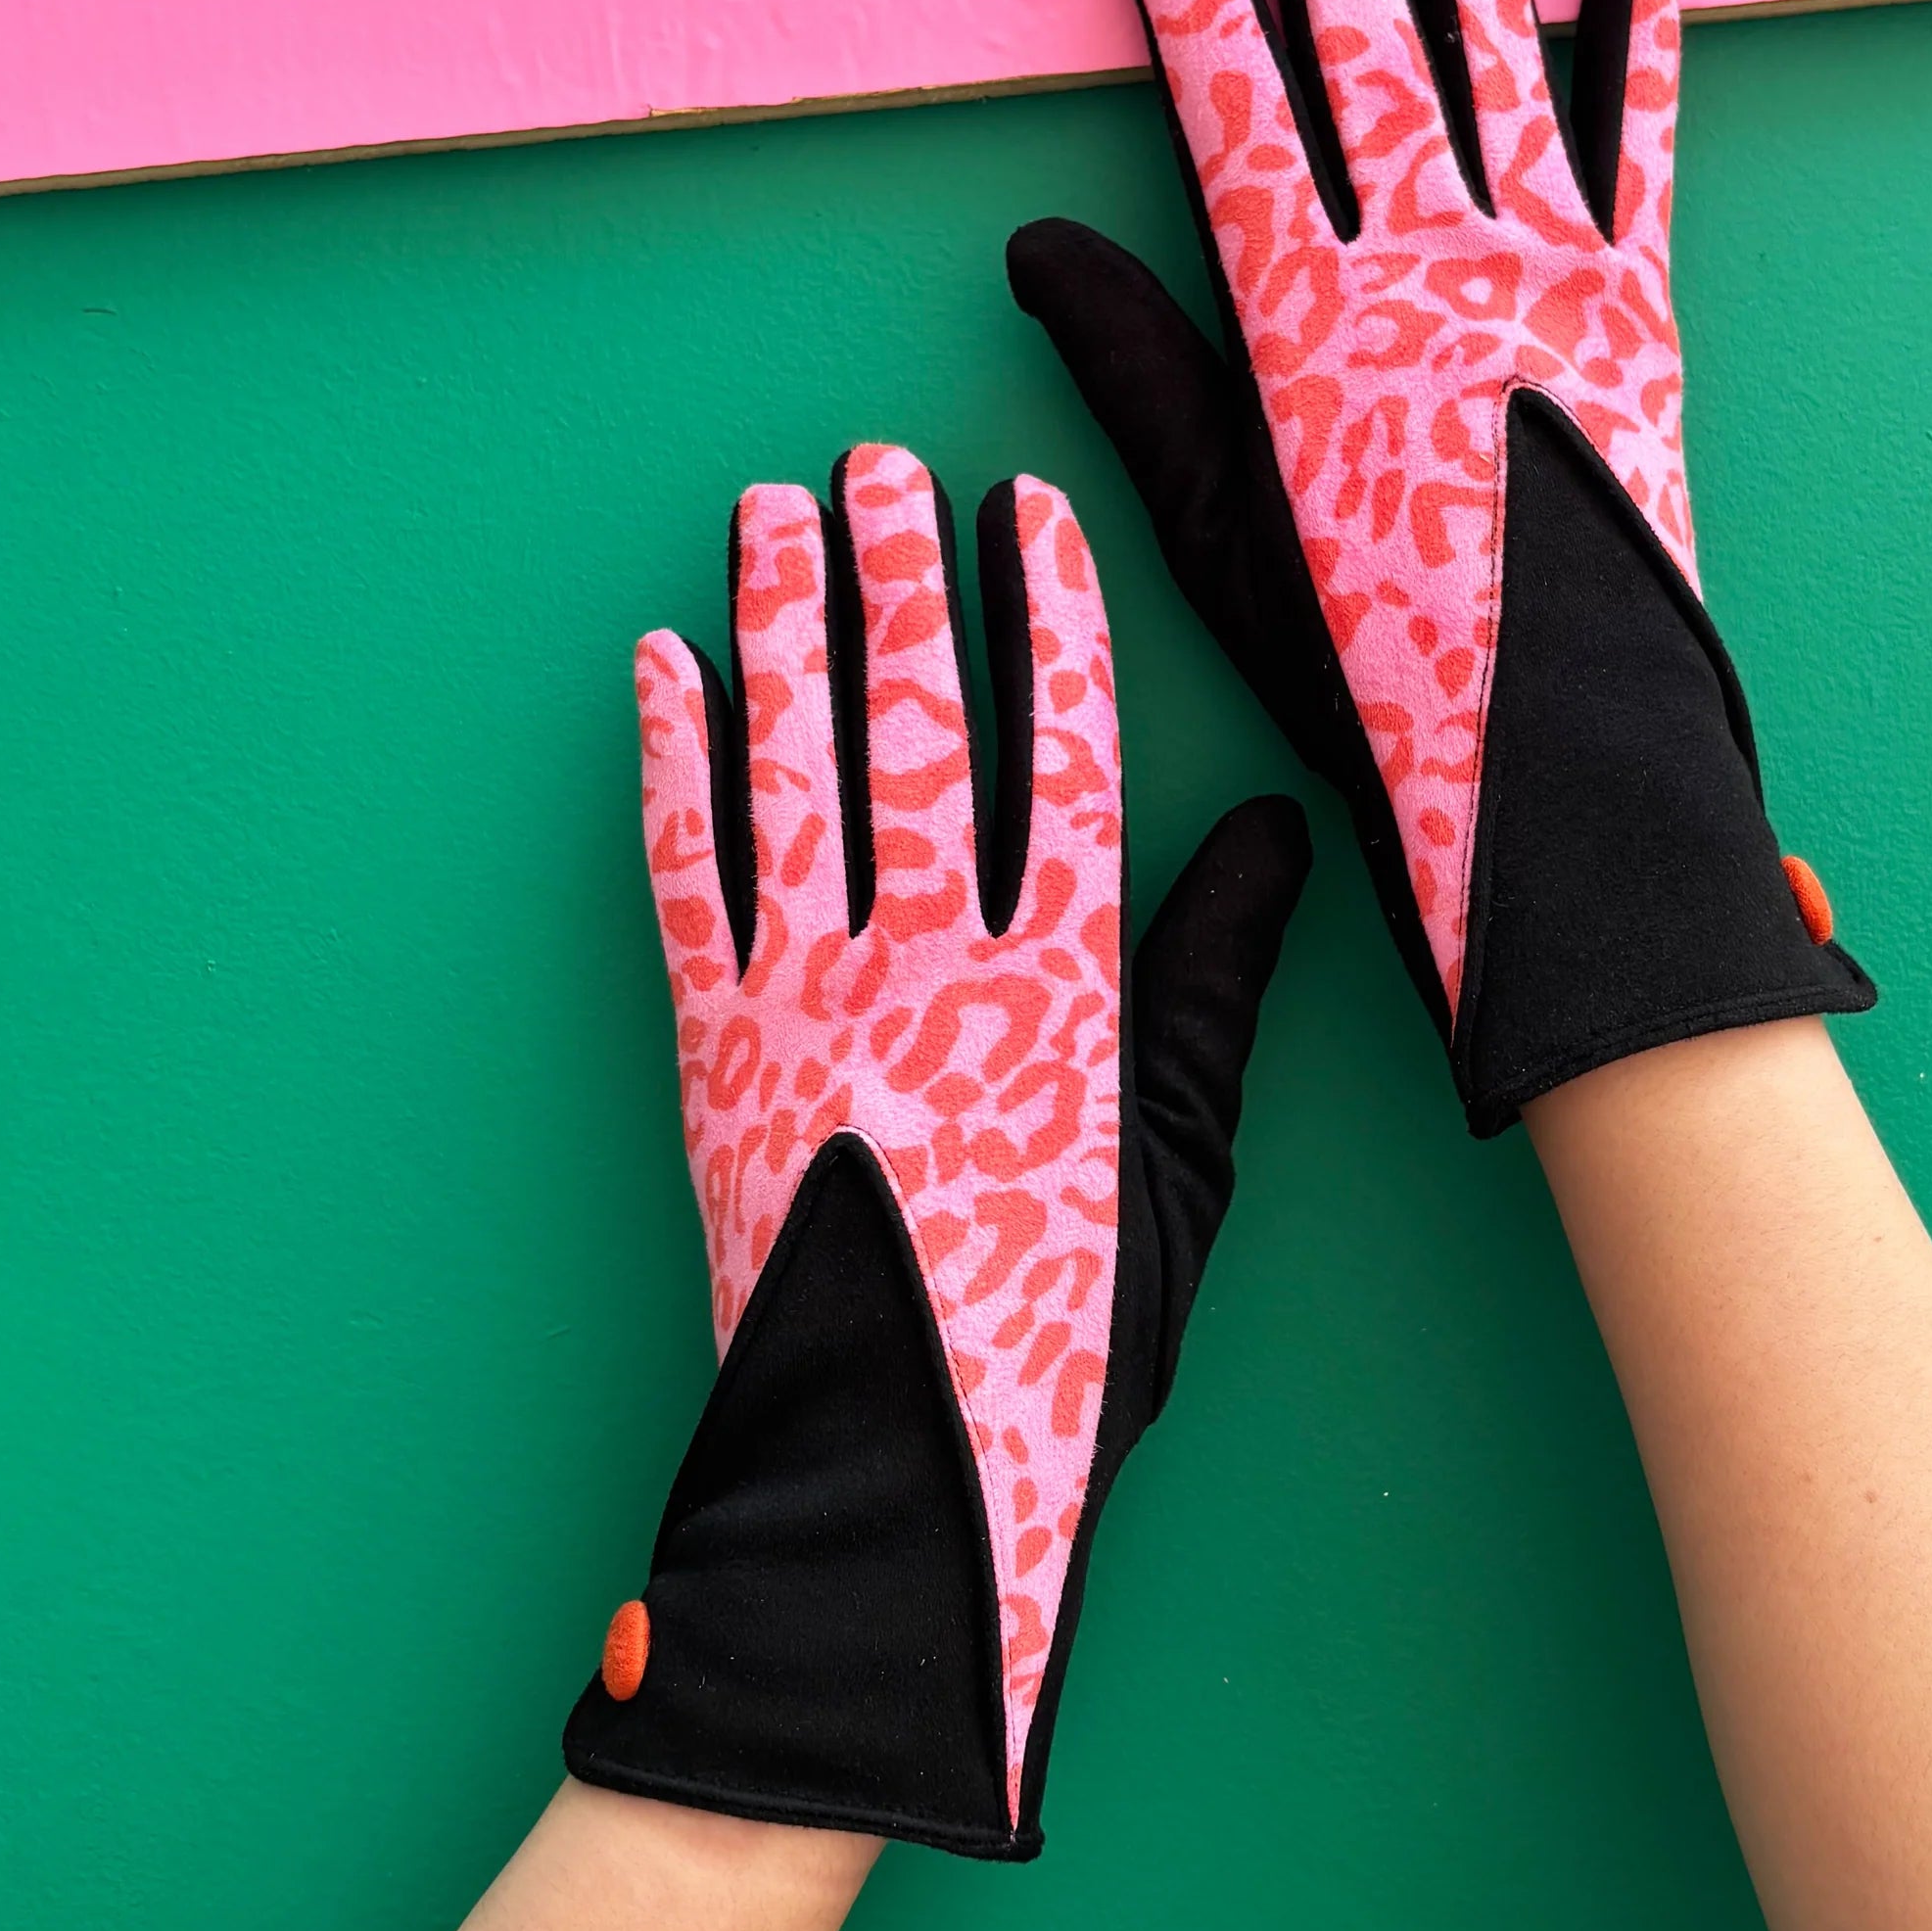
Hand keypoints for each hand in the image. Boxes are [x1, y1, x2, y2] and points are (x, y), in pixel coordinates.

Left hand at [563, 444, 1309, 1857]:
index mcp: (1063, 982)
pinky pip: (683, 870)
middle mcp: (930, 963)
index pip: (1060, 752)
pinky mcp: (710, 1042)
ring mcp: (806, 996)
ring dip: (779, 625)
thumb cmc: (1067, 1326)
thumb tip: (1265, 830)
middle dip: (898, 578)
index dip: (1047, 620)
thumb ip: (1212, 984)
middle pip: (915, 726)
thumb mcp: (1183, 1160)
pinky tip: (665, 663)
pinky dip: (671, 759)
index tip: (1029, 512)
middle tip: (879, 459)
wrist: (898, 1471)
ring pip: (793, 769)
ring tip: (770, 509)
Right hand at [1011, 0, 1869, 1133]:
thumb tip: (1039, 247)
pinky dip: (1643, 37)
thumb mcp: (1219, 538)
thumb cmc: (1368, 668)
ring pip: (1498, 57)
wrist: (1558, 760)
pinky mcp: (1638, 310)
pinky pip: (1645, 141)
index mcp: (1311, 321)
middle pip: (1370, 48)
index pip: (1238, 109)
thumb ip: (1139, 378)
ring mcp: (1552, 275)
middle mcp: (1435, 268)